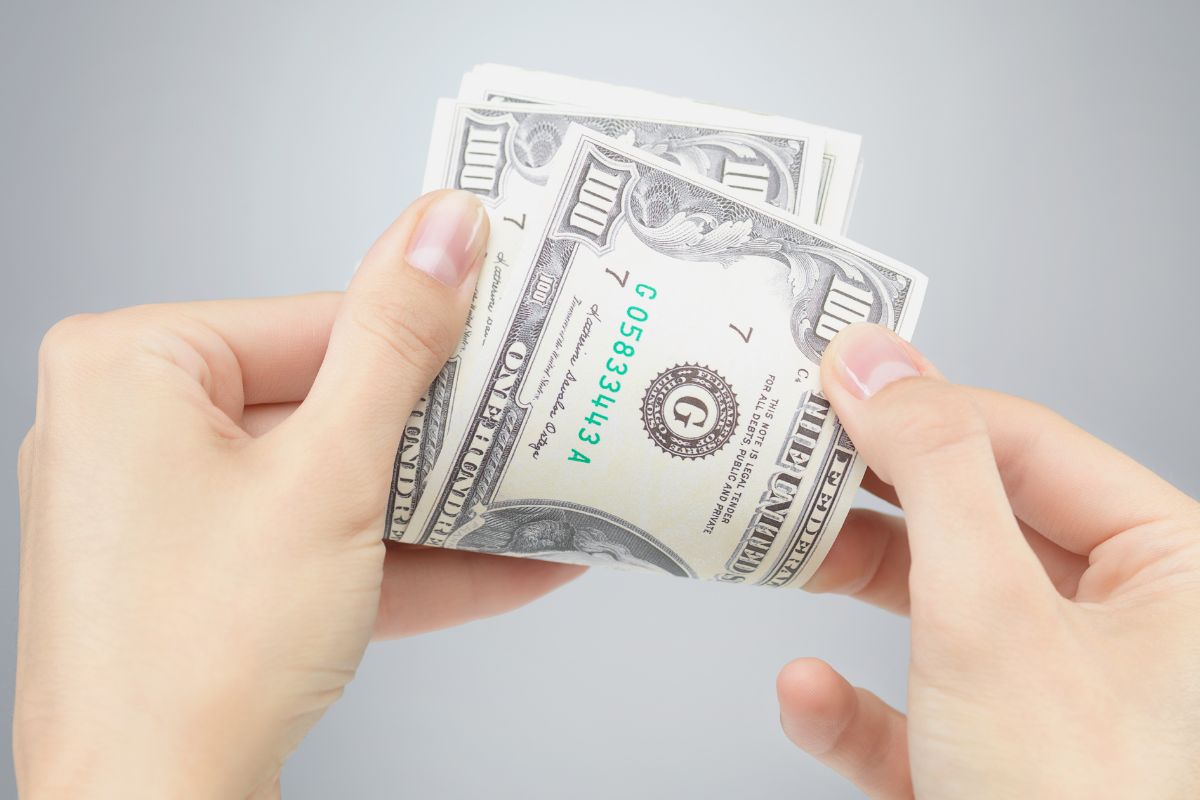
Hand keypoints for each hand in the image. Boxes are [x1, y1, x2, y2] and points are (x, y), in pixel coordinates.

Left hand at [14, 190, 582, 798]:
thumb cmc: (194, 655)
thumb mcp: (329, 474)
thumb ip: (394, 343)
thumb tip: (441, 230)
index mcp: (132, 368)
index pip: (318, 320)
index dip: (426, 336)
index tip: (508, 332)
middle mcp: (133, 428)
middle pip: (329, 400)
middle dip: (441, 432)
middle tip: (533, 414)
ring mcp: (168, 507)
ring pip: (331, 478)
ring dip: (438, 501)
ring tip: (538, 492)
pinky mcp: (203, 573)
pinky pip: (316, 540)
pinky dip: (401, 556)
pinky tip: (507, 560)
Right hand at [775, 324, 1199, 797]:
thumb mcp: (994, 614)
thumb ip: (933, 470)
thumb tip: (876, 359)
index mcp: (1166, 566)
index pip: (1023, 439)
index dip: (917, 402)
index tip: (824, 379)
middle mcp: (1118, 627)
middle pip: (969, 518)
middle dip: (870, 497)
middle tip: (785, 456)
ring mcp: (1051, 704)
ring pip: (933, 610)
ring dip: (847, 590)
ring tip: (776, 549)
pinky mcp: (992, 771)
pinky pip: (912, 715)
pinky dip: (850, 705)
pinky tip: (803, 694)